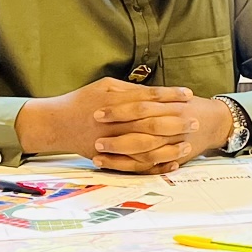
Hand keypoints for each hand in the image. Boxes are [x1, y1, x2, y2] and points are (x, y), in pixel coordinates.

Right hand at [15, 80, 233, 172]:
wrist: (56, 125)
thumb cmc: (81, 102)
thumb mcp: (103, 86)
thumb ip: (128, 89)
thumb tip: (153, 91)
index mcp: (114, 103)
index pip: (147, 99)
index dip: (169, 96)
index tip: (187, 95)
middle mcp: (114, 124)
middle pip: (151, 124)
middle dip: (175, 122)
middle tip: (196, 120)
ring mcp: (113, 143)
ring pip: (146, 147)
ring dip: (169, 146)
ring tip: (188, 143)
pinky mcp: (111, 158)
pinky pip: (137, 165)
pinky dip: (156, 165)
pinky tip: (172, 163)